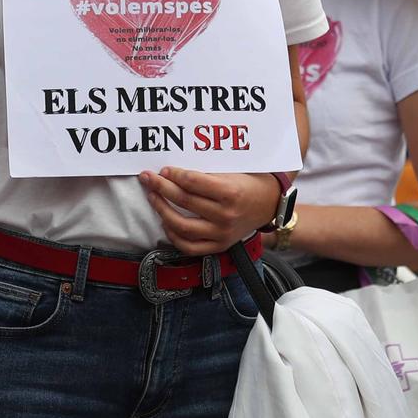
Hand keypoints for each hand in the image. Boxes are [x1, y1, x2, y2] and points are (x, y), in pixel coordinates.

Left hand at [139, 168, 280, 255]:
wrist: (270, 204)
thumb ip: (205, 173)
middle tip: (148, 178)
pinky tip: (166, 222)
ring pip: (182, 226)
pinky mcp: (219, 246)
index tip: (164, 169)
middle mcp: (225, 215)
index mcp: (230, 193)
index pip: (192, 182)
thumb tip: (174, 171)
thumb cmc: (249, 183)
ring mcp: (221, 233)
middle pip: (184, 201)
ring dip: (162, 210)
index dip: (174, 174)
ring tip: (153, 198)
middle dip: (161, 187)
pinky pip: (190, 247)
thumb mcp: (232, 172)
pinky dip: (174, 236)